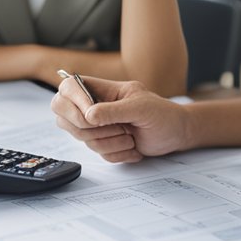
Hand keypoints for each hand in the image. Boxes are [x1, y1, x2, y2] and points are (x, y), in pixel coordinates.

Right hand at [50, 76, 190, 162]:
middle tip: (119, 128)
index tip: (92, 114)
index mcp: (102, 89)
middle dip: (91, 129)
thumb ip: (114, 111)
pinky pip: (98, 153)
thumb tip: (88, 115)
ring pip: (83, 139)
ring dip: (112, 142)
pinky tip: (134, 147)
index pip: (68, 87)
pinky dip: (118, 153)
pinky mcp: (104, 143)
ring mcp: (98, 126)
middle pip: (65, 117)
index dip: (73, 101)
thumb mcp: (141, 108)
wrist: (176, 134)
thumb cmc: (163, 114)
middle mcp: (95, 106)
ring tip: (132, 136)